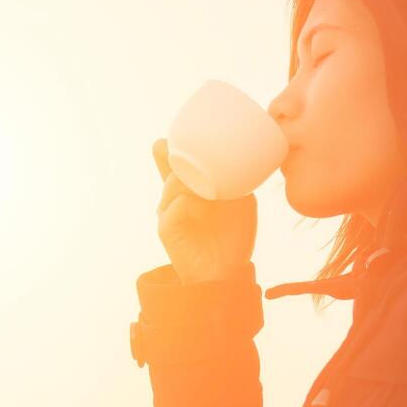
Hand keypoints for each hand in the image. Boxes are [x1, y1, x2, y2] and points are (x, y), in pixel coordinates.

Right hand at [152, 138, 257, 284]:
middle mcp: (177, 198)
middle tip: (164, 144)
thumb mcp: (242, 203)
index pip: (181, 164)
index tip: (177, 134)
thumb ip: (239, 182)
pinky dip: (183, 204)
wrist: (225, 272)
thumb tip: (240, 162)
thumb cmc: (233, 237)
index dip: (176, 148)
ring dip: (184, 181)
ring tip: (201, 184)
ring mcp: (169, 213)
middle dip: (166, 155)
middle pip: (168, 170)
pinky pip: (170, 211)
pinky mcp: (166, 230)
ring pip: (171, 186)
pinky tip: (194, 204)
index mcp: (193, 189)